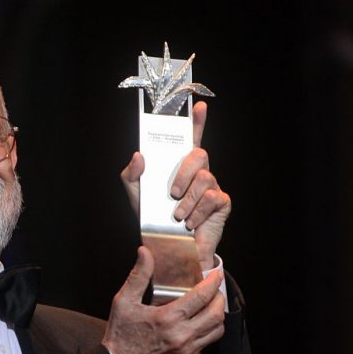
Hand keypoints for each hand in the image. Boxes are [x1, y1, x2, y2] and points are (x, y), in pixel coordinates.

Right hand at [103, 247, 225, 353]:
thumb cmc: (121, 335)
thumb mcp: (123, 302)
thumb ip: (138, 276)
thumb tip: (145, 253)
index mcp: (167, 319)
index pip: (201, 297)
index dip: (212, 282)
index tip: (215, 274)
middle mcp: (182, 336)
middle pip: (216, 314)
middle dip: (219, 298)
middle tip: (214, 289)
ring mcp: (187, 352)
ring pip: (216, 331)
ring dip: (217, 316)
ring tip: (210, 306)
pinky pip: (206, 344)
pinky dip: (206, 331)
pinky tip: (196, 324)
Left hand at [120, 102, 230, 268]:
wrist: (168, 247)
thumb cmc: (154, 217)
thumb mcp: (136, 195)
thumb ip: (131, 174)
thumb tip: (139, 155)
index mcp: (178, 166)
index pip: (190, 138)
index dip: (197, 121)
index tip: (199, 106)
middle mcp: (198, 172)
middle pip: (200, 154)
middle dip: (184, 172)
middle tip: (172, 193)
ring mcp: (212, 187)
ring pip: (206, 178)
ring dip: (187, 199)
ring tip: (177, 215)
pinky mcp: (222, 204)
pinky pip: (212, 199)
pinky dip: (196, 212)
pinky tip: (189, 223)